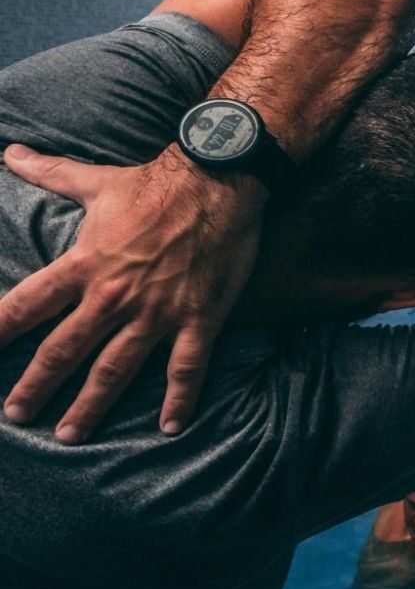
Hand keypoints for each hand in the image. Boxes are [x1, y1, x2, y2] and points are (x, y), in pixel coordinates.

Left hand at [0, 144, 264, 441]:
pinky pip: (186, 368)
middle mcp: (114, 295)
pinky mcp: (199, 318)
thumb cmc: (156, 183)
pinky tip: (171, 427)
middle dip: (35, 386)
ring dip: (90, 405)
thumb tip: (10, 153)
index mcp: (85, 264)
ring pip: (116, 369)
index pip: (27, 305)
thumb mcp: (97, 179)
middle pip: (64, 350)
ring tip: (69, 434)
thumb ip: (52, 173)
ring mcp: (158, 312)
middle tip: (15, 414)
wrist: (219, 182)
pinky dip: (179, 400)